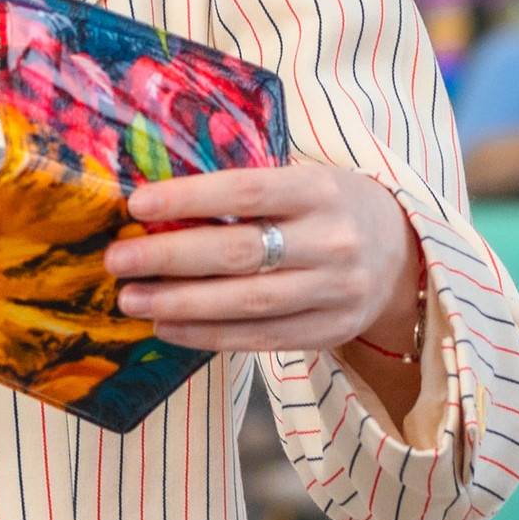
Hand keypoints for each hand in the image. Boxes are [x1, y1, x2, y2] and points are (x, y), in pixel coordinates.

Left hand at [105, 163, 422, 357]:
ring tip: (130, 299)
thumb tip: (156, 204)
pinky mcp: (330, 331)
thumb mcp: (300, 182)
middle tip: (117, 260)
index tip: (136, 205)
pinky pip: (261, 337)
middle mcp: (333, 242)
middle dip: (170, 257)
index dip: (190, 198)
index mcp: (320, 190)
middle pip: (240, 252)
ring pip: (248, 302)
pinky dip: (208, 335)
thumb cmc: (325, 207)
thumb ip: (243, 191)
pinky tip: (166, 327)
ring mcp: (336, 292)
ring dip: (181, 302)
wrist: (402, 254)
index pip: (246, 191)